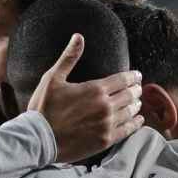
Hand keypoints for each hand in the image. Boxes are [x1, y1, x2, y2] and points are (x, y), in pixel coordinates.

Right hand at [26, 33, 143, 162]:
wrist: (39, 139)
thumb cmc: (44, 108)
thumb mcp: (53, 78)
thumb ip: (69, 57)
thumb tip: (78, 37)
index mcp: (95, 89)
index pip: (123, 79)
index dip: (133, 76)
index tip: (136, 76)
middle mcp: (105, 106)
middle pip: (130, 95)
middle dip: (136, 90)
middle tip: (137, 88)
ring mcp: (106, 124)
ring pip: (130, 112)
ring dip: (136, 105)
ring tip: (137, 103)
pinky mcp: (105, 140)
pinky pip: (128, 130)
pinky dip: (135, 124)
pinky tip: (138, 121)